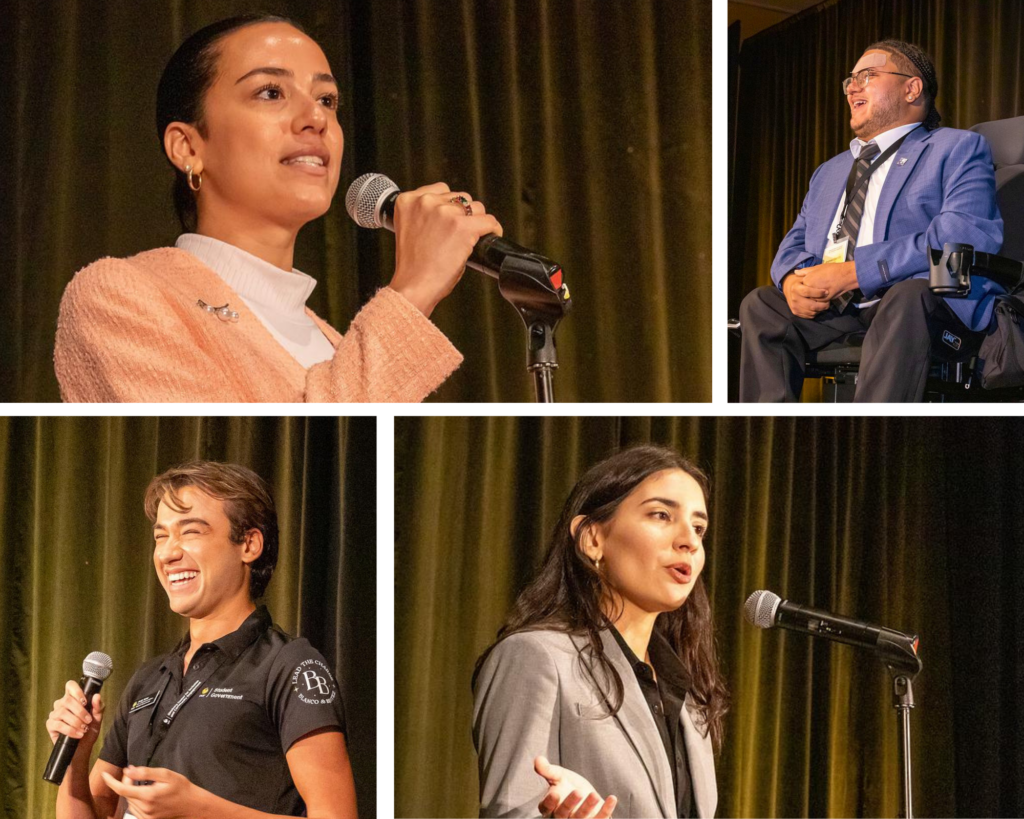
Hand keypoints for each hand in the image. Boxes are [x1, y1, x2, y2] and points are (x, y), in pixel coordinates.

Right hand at [46, 680, 103, 747]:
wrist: (82, 748)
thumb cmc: (89, 731)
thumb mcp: (97, 718)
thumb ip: (97, 707)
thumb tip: (96, 696)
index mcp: (73, 699)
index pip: (70, 686)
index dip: (76, 690)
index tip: (85, 701)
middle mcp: (61, 704)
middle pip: (66, 700)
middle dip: (80, 711)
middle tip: (88, 720)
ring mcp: (54, 714)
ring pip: (62, 712)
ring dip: (75, 721)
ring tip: (84, 728)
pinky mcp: (50, 725)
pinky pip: (58, 725)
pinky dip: (70, 730)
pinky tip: (78, 734)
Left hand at [101, 766, 204, 818]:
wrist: (191, 805)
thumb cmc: (181, 787)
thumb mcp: (166, 774)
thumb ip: (146, 773)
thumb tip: (128, 770)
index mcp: (148, 796)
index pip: (122, 789)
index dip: (111, 782)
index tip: (105, 774)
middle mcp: (144, 809)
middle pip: (126, 794)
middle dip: (127, 783)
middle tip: (136, 774)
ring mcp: (145, 817)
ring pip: (129, 802)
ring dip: (131, 792)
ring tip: (142, 784)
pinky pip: (134, 810)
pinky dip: (135, 801)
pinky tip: (144, 795)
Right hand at [389, 182, 503, 317]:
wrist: (413, 286)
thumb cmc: (413, 266)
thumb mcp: (411, 229)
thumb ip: (426, 215)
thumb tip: (453, 213)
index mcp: (408, 200)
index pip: (441, 189)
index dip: (450, 205)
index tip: (453, 219)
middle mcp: (426, 201)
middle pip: (460, 198)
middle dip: (464, 214)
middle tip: (462, 234)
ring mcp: (445, 212)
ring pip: (476, 207)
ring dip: (477, 221)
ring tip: (474, 237)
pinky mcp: (463, 226)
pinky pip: (488, 221)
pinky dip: (493, 229)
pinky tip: (492, 235)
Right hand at [534, 755, 616, 817]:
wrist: (584, 795)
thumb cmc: (566, 785)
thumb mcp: (557, 776)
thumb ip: (547, 770)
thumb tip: (538, 759)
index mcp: (549, 807)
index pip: (546, 807)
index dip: (550, 802)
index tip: (555, 792)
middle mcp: (561, 818)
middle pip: (563, 814)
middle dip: (570, 804)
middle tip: (578, 791)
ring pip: (580, 818)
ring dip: (588, 808)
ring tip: (594, 794)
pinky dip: (606, 810)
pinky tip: (612, 798)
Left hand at [798, 260, 857, 297]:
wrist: (845, 275)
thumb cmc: (832, 270)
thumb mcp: (817, 268)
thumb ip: (805, 271)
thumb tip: (795, 272)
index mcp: (806, 280)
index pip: (801, 287)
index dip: (807, 286)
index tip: (813, 283)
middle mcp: (810, 289)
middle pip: (805, 295)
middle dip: (810, 293)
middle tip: (819, 288)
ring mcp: (816, 296)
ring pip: (811, 300)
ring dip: (815, 298)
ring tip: (823, 291)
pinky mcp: (823, 301)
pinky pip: (819, 303)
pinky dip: (821, 301)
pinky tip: (826, 295)